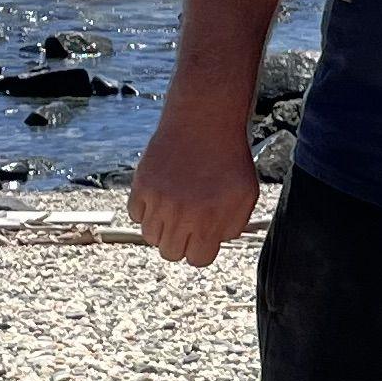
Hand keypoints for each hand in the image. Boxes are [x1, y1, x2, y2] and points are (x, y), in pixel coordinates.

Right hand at [129, 99, 267, 267]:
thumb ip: (233, 225)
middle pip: (171, 253)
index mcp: (210, 220)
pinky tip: (161, 193)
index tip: (202, 234)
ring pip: (150, 236)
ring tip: (174, 207)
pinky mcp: (141, 185)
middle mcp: (182, 215)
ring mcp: (159, 200)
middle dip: (181, 241)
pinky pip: (135, 214)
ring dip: (162, 226)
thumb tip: (216, 242)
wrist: (204, 120)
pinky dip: (145, 208)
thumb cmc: (229, 158)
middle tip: (187, 221)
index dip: (201, 248)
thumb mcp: (246, 194)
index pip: (198, 260)